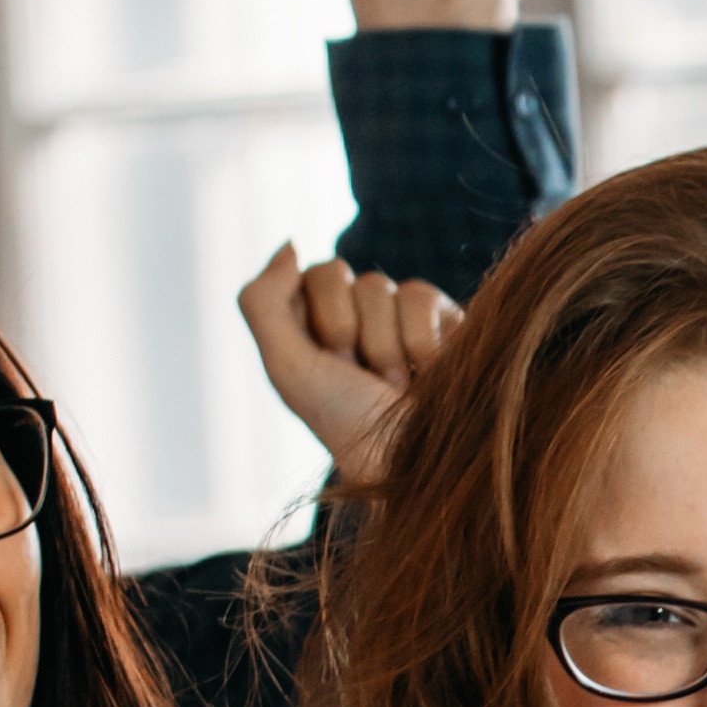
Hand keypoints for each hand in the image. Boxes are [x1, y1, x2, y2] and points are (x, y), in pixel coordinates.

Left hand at [239, 249, 460, 468]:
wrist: (413, 461)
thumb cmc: (346, 423)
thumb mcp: (286, 368)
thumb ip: (262, 302)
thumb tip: (289, 245)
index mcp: (311, 324)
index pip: (304, 274)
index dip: (315, 319)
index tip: (326, 363)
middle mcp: (353, 314)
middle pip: (336, 272)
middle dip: (344, 330)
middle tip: (358, 377)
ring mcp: (399, 314)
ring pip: (378, 285)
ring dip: (383, 346)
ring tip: (394, 386)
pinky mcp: (444, 318)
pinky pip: (419, 295)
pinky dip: (418, 343)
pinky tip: (427, 374)